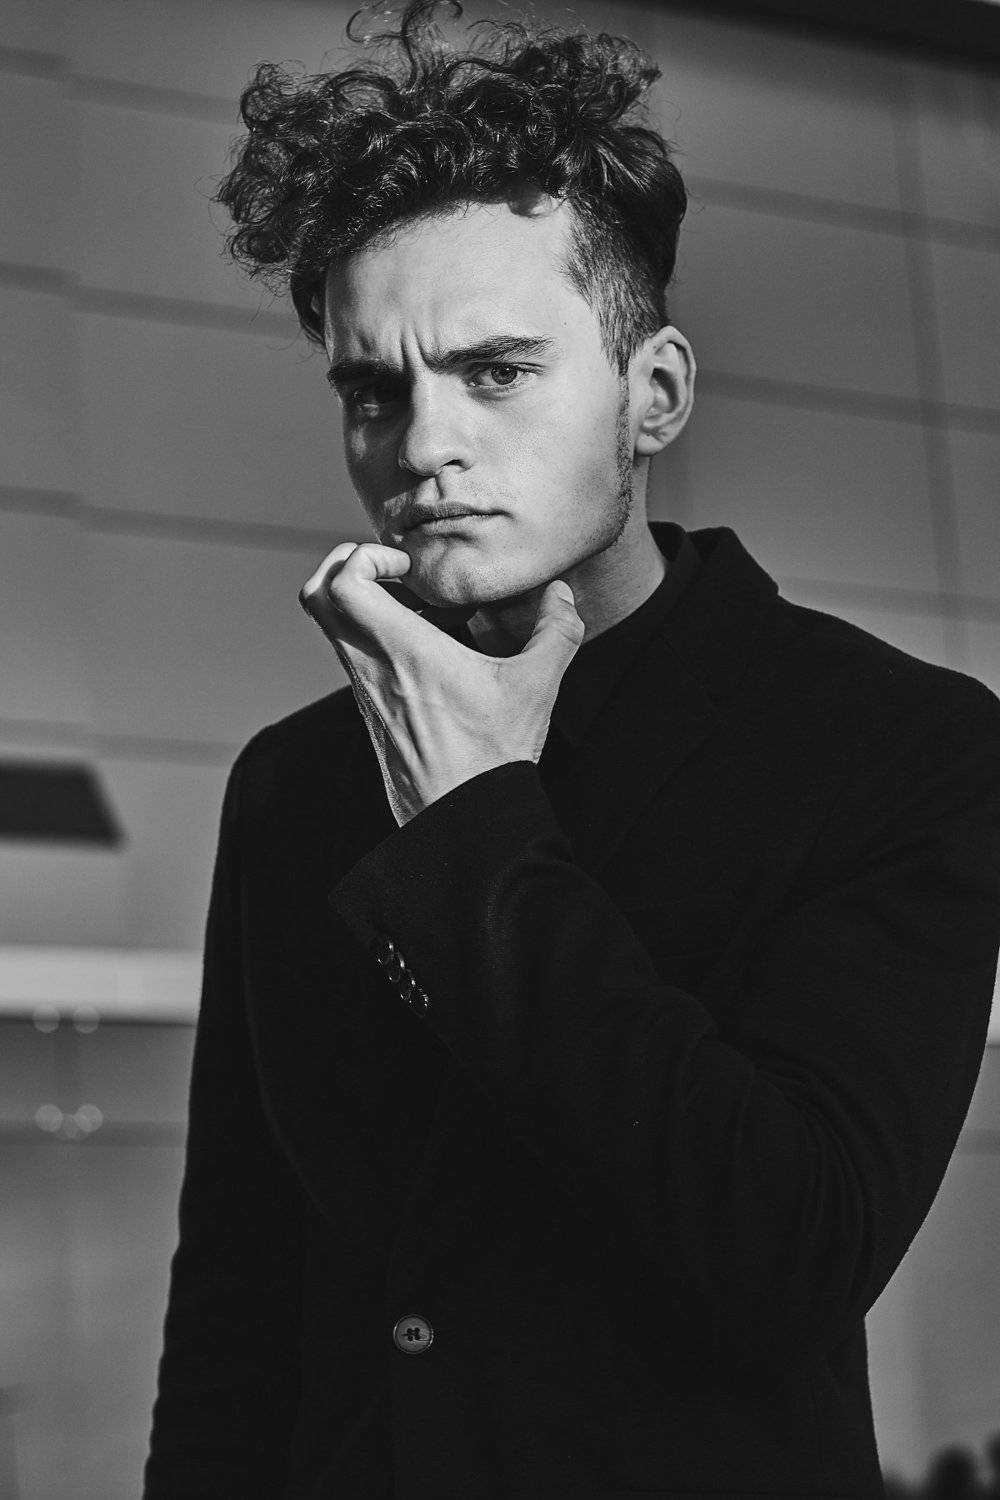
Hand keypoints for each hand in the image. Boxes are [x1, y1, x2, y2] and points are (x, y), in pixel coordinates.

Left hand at [299, 541, 584, 825]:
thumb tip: (560, 596)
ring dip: (363, 604)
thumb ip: (554, 632)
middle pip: (317, 597)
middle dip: (345, 566)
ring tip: (416, 607)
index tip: (407, 566)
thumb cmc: (491, 757)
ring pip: (333, 629)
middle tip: (390, 570)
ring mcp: (365, 692)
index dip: (364, 555)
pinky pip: (354, 658)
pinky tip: (425, 647)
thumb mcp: (535, 686)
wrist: (463, 819)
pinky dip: (375, 637)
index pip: (344, 584)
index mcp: (402, 652)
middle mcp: (371, 669)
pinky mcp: (371, 713)